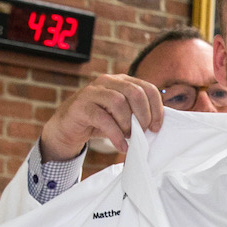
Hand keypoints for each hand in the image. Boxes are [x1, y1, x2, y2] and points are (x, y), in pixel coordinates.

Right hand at [40, 73, 164, 158]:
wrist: (69, 127)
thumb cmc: (100, 121)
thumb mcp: (122, 115)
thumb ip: (137, 114)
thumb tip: (157, 125)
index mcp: (122, 81)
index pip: (147, 88)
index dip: (156, 108)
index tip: (156, 127)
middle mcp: (108, 81)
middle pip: (135, 92)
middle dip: (143, 116)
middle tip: (142, 132)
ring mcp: (93, 91)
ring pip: (118, 102)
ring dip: (128, 124)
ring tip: (128, 137)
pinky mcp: (82, 106)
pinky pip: (103, 119)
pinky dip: (116, 135)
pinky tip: (121, 146)